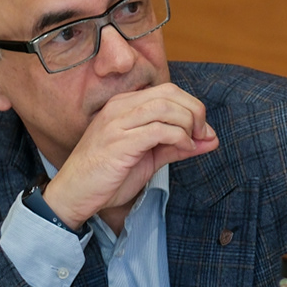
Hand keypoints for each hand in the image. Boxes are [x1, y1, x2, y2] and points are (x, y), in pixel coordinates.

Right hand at [44, 84, 217, 228]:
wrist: (73, 195)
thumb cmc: (109, 176)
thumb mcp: (150, 157)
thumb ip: (178, 145)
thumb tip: (212, 139)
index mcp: (125, 105)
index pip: (168, 91)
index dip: (192, 107)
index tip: (205, 131)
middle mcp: (120, 108)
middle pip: (170, 93)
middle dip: (195, 112)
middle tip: (204, 134)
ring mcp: (117, 123)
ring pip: (165, 107)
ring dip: (188, 123)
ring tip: (193, 142)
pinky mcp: (119, 142)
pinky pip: (158, 129)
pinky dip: (179, 137)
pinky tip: (183, 148)